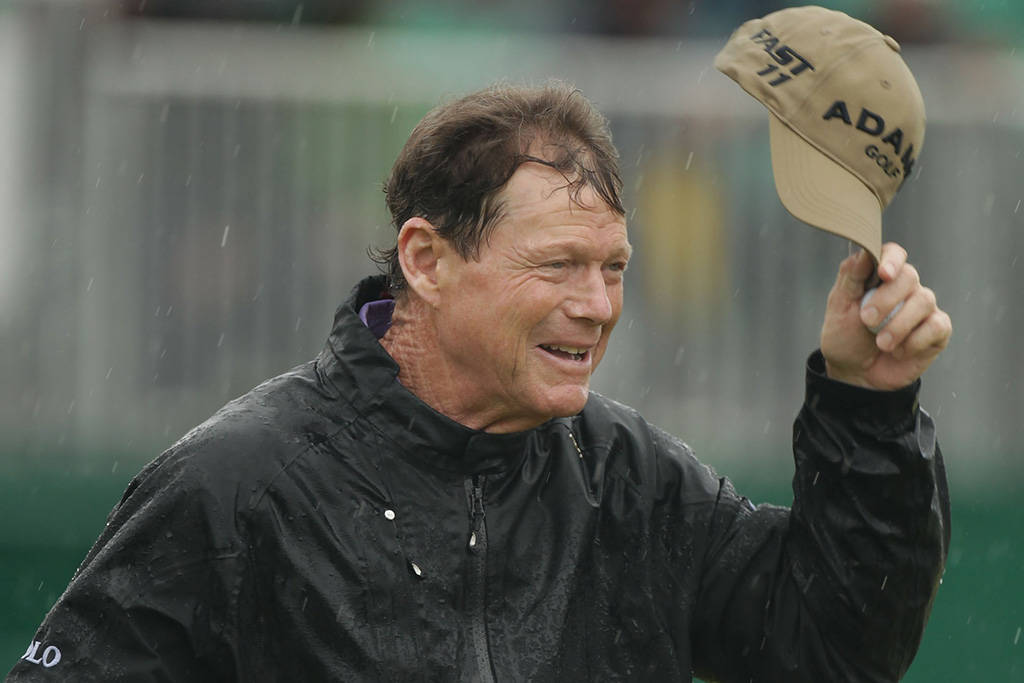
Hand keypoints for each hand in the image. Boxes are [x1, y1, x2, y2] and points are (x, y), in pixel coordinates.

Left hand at [821, 243, 951, 390]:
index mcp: (880, 277)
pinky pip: (936, 326)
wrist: (855, 375)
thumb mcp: (839, 307)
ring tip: (881, 343)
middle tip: (866, 320)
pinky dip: (915, 341)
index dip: (892, 259)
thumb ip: (851, 277)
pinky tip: (899, 351)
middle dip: (886, 299)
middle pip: (909, 276)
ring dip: (898, 325)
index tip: (883, 274)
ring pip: (923, 301)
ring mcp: (923, 308)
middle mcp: (905, 288)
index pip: (893, 253)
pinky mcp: (937, 330)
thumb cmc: (845, 338)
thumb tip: (864, 251)